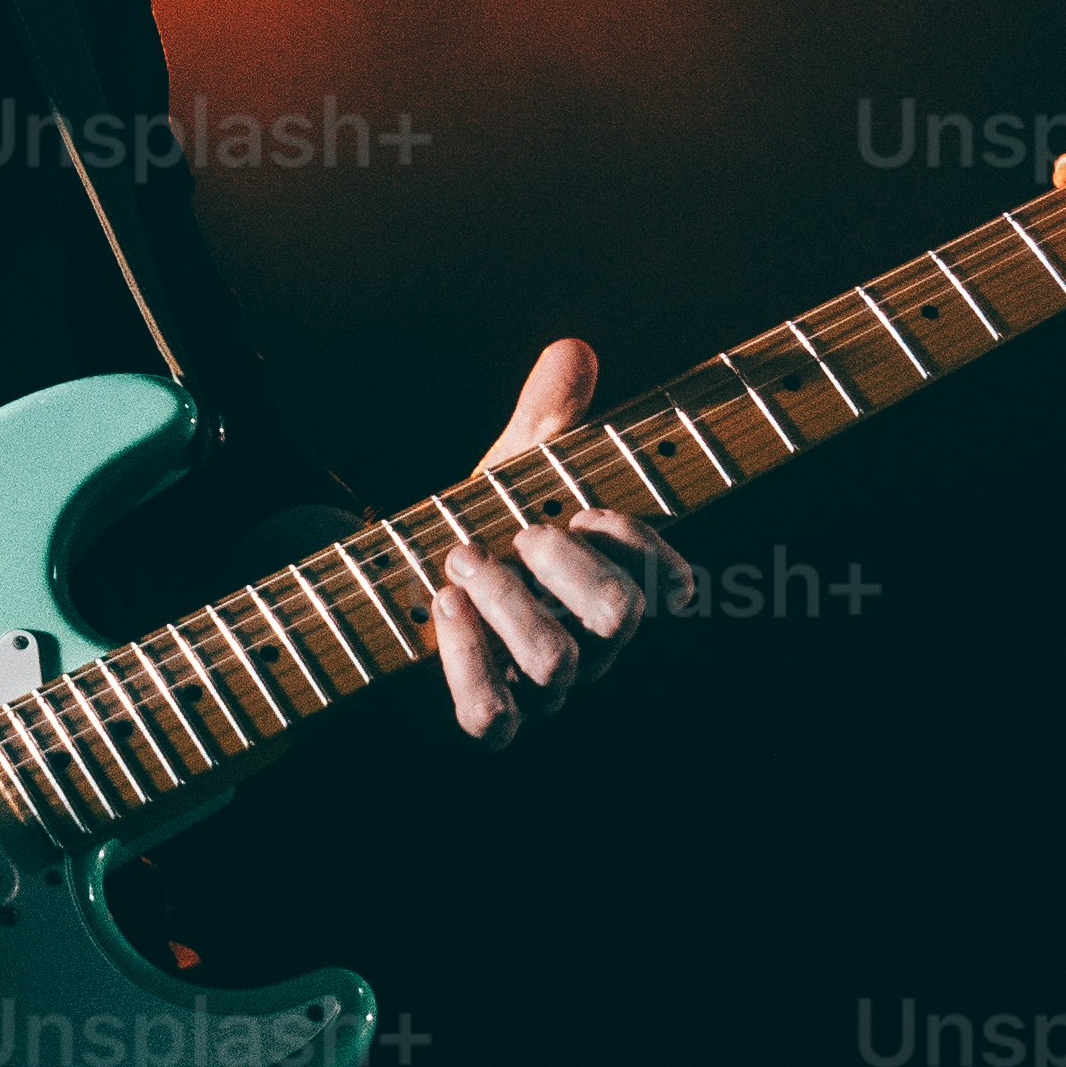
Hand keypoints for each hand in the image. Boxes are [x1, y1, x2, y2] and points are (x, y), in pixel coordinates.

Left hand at [430, 337, 696, 743]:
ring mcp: (542, 690)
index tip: (587, 508)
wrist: (397, 600)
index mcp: (610, 587)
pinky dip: (468, 656)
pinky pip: (493, 713)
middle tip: (517, 532)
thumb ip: (546, 418)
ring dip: (506, 598)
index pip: (668, 581)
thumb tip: (574, 349)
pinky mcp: (487, 717)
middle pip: (620, 616)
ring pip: (556, 661)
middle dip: (567, 561)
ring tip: (461, 559)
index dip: (637, 541)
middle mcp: (591, 645)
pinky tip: (444, 606)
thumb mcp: (510, 472)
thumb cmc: (475, 534)